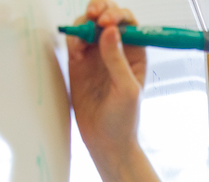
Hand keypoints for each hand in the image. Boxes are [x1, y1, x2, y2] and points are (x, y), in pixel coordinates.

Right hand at [65, 0, 146, 165]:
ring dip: (84, 22)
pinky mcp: (79, 64)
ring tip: (81, 38)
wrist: (106, 142)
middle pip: (107, 17)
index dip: (117, 15)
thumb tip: (109, 31)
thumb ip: (117, 60)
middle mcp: (117, 51)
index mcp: (135, 54)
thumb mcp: (126, 90)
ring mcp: (97, 56)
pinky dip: (73, 38)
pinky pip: (75, 41)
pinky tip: (75, 49)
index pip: (128, 23)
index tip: (107, 22)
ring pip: (89, 25)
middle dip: (99, 10)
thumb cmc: (124, 120)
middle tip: (93, 16)